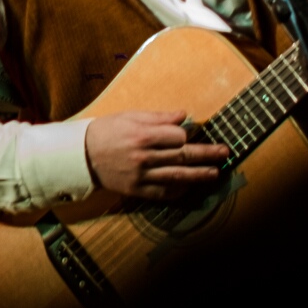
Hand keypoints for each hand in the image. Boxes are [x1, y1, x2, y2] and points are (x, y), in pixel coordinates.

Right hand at [82, 109, 228, 200]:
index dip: (186, 134)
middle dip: (206, 154)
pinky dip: (178, 189)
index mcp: (143, 135)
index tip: (189, 133)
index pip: (177, 136)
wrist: (82, 156)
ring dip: (199, 175)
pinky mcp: (136, 190)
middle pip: (182, 156)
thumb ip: (159, 117)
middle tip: (225, 152)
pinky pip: (162, 192)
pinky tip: (190, 186)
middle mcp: (144, 157)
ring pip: (176, 176)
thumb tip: (184, 116)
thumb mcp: (131, 116)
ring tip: (216, 172)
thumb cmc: (108, 130)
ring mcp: (141, 176)